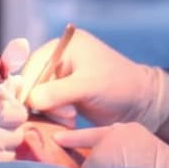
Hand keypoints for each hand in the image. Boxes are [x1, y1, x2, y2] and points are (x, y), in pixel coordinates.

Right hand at [20, 29, 168, 131]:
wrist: (140, 102)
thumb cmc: (118, 86)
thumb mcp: (88, 86)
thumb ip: (59, 92)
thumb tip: (31, 100)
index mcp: (63, 46)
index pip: (33, 66)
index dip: (28, 88)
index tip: (30, 108)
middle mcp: (59, 59)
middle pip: (33, 83)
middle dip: (45, 102)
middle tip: (67, 113)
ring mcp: (61, 77)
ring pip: (39, 98)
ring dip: (52, 111)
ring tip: (71, 117)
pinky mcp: (64, 94)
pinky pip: (48, 106)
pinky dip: (55, 115)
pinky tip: (70, 120)